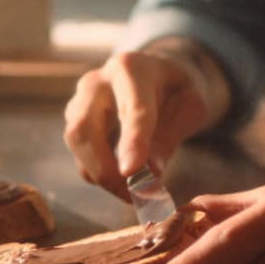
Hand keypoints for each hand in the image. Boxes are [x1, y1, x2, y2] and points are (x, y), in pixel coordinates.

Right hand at [63, 43, 227, 200]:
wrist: (158, 76)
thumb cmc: (176, 90)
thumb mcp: (190, 108)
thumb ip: (170, 137)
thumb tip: (150, 175)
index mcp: (133, 68)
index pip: (132, 110)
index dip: (131, 143)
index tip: (132, 173)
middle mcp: (97, 82)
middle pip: (84, 128)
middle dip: (105, 169)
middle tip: (133, 195)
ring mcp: (79, 102)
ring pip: (77, 145)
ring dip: (102, 176)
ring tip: (134, 192)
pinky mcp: (74, 123)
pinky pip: (80, 157)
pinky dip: (99, 176)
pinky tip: (123, 181)